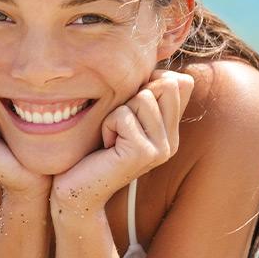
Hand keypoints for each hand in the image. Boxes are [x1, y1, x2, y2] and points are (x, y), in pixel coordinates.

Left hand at [51, 69, 194, 216]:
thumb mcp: (122, 116)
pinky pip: (123, 115)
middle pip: (166, 84)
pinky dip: (107, 125)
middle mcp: (172, 140)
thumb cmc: (93, 149)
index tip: (129, 107)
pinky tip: (106, 147)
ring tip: (111, 137)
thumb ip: (142, 96)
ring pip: (143, 97)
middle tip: (119, 124)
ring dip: (117, 112)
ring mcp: (162, 148)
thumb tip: (158, 67)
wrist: (77, 190)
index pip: (181, 82)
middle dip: (133, 96)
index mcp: (170, 130)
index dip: (150, 82)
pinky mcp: (144, 152)